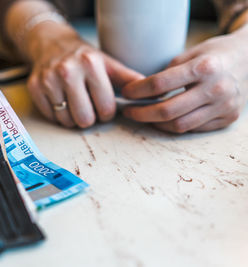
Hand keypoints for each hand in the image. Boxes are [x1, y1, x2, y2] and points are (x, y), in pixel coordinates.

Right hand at [26, 23, 142, 127]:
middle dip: (90, 118)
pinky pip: (51, 117)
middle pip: (85, 119)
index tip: (103, 105)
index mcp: (91, 64)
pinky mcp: (34, 87)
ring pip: (66, 121)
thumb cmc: (84, 58)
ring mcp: (48, 80)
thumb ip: (129, 79)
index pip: (106, 109)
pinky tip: (62, 101)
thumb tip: (155, 95)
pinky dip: (58, 115)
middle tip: (89, 107)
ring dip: (73, 118)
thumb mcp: (109, 64)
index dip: (107, 112)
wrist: (52, 44)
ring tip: (75, 104)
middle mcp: (67, 71)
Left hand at [122, 25, 247, 132]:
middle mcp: (216, 88)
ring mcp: (224, 106)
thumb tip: (140, 92)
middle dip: (141, 113)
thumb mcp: (190, 54)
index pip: (160, 83)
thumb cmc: (213, 55)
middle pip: (167, 110)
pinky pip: (193, 129)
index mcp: (204, 67)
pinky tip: (164, 120)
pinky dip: (175, 125)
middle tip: (128, 111)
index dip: (137, 91)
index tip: (125, 93)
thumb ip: (167, 73)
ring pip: (179, 125)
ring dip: (155, 124)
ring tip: (143, 116)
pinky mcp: (228, 118)